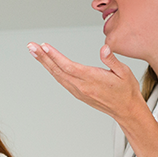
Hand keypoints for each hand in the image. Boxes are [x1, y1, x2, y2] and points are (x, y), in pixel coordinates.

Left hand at [26, 42, 148, 125]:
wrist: (126, 110)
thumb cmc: (126, 90)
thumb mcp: (124, 72)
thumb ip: (112, 60)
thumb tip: (104, 49)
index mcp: (92, 79)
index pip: (69, 66)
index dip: (55, 56)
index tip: (44, 46)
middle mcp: (82, 86)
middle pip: (58, 70)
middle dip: (43, 57)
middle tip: (31, 46)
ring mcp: (78, 91)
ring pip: (58, 75)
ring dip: (45, 63)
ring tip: (34, 52)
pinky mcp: (78, 93)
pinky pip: (62, 80)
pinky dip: (52, 70)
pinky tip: (47, 64)